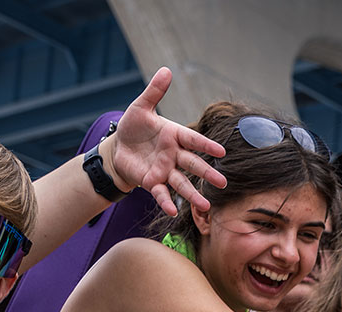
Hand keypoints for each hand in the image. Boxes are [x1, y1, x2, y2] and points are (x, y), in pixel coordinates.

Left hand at [105, 68, 228, 216]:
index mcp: (174, 135)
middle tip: (222, 183)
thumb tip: (167, 70)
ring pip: (181, 183)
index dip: (206, 146)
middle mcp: (173, 155)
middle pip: (193, 165)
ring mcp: (164, 170)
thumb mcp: (140, 107)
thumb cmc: (133, 127)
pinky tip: (171, 210)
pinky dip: (166, 202)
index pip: (193, 140)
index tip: (221, 152)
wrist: (119, 148)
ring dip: (193, 195)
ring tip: (205, 206)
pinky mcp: (152, 182)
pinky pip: (161, 193)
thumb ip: (154, 92)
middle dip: (207, 174)